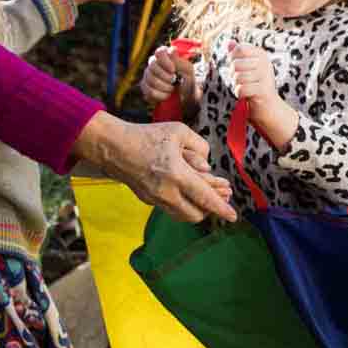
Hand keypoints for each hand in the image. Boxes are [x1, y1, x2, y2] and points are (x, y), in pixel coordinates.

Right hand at [73, 112, 234, 222]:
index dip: (221, 208)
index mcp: (177, 175)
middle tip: (222, 196)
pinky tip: (188, 192)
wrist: (113, 146)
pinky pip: (171, 208)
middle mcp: (166, 192)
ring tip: (206, 195)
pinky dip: (183, 204)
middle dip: (211, 209)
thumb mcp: (179, 131)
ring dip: (197, 208)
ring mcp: (155, 199)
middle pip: (197, 213)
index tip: (233, 216)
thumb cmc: (148, 135)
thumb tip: (207, 167)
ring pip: (183, 215)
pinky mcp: (147, 199)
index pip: (205, 198)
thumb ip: (200, 147)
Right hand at [139, 44, 196, 109]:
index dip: (165, 61)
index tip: (173, 70)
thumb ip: (180, 62)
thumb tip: (172, 54)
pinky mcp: (145, 86)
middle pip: (153, 65)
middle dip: (165, 76)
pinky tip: (167, 95)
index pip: (160, 52)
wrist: (185, 94)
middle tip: (174, 80)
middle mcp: (154, 62)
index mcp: (165, 55)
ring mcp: (147, 74)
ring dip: (165, 87)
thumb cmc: (187, 79)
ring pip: (151, 79)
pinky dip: (160, 95)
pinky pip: (149, 91)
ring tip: (172, 88)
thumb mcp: (188, 70)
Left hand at [228, 43, 298, 145]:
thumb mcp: (246, 68)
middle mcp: (265, 63)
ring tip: (246, 88)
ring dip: (237, 86)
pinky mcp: (264, 90)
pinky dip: (240, 94)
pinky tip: (247, 96)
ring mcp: (266, 76)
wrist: (268, 107)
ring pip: (237, 77)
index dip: (233, 60)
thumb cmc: (254, 86)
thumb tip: (229, 42)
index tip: (240, 69)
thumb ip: (238, 55)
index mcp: (261, 54)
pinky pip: (241, 89)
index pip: (238, 49)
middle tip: (243, 82)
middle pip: (236, 64)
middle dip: (234, 75)